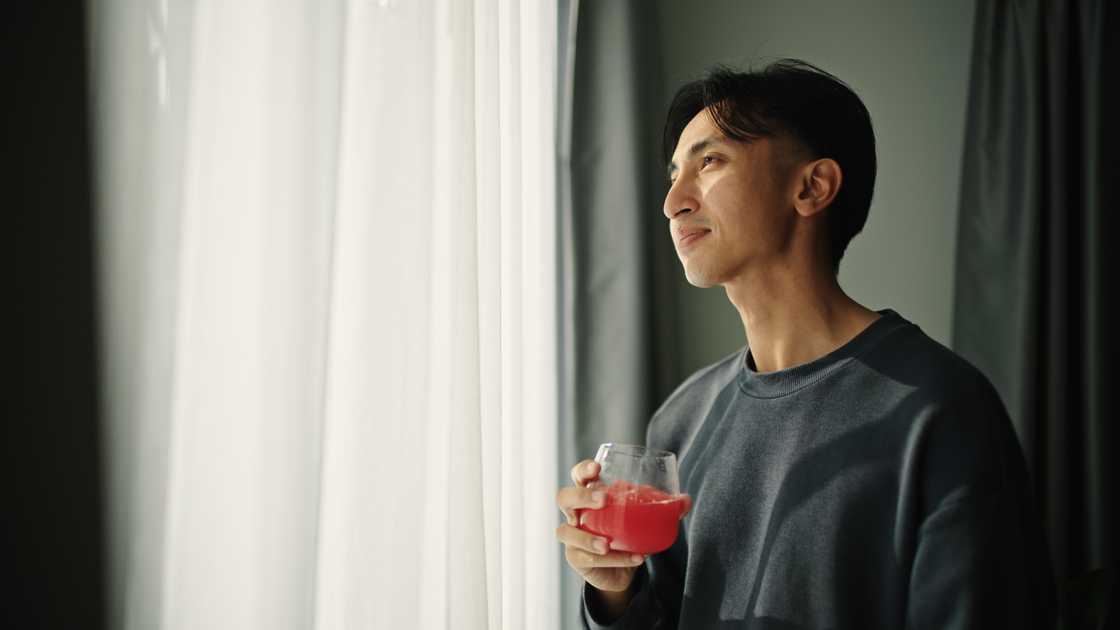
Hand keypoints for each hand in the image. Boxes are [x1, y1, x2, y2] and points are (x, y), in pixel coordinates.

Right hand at [554, 459, 692, 594]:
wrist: (620, 568)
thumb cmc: (627, 533)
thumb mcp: (643, 518)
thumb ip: (664, 508)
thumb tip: (686, 499)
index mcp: (590, 496)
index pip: (577, 476)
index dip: (583, 470)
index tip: (597, 468)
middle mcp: (575, 513)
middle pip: (564, 498)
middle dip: (580, 496)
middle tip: (603, 499)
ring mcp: (572, 536)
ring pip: (566, 532)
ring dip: (587, 538)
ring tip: (607, 544)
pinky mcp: (576, 559)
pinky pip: (588, 559)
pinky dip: (612, 560)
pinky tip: (634, 558)